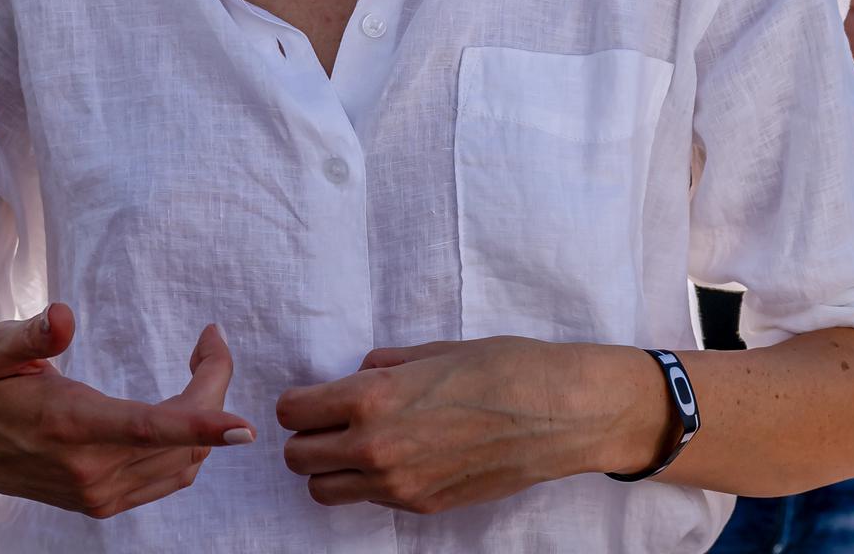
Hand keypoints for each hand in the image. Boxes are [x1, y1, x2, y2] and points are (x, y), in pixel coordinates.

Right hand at [0, 304, 253, 517]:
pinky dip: (192, 444)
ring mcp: (97, 494)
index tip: (245, 425)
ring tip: (202, 364)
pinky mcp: (102, 502)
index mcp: (68, 427)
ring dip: (208, 416)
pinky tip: (187, 408)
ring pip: (183, 463)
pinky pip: (169, 478)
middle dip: (214, 388)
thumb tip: (63, 317)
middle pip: (181, 440)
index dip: (200, 425)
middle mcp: (88, 471)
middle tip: (211, 342)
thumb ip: (30, 335)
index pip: (148, 429)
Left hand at [278, 338, 662, 513]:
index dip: (300, 402)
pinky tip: (402, 457)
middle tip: (334, 421)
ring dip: (330, 468)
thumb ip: (388, 364)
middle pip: (296, 457)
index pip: (293, 412)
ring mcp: (397, 484)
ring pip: (322, 490)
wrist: (560, 413)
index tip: (315, 397)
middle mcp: (375, 446)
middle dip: (308, 437)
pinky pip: (368, 500)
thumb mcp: (440, 348)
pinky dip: (369, 483)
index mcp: (374, 397)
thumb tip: (359, 372)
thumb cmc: (507, 368)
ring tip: (360, 445)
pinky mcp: (420, 505)